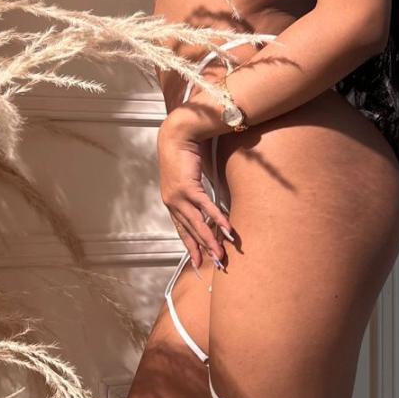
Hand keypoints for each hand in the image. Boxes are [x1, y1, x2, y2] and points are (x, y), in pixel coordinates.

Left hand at [157, 119, 232, 269]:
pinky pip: (205, 208)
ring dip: (210, 239)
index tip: (197, 260)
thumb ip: (197, 191)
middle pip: (189, 230)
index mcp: (172, 201)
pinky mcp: (188, 187)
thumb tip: (210, 201)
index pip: (182, 228)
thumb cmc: (185, 152)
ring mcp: (179, 196)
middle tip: (213, 263)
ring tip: (220, 253)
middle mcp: (172, 202)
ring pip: (197, 223)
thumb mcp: (189, 177)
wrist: (178, 134)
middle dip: (201, 248)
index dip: (191, 244)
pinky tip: (227, 229)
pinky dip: (217, 219)